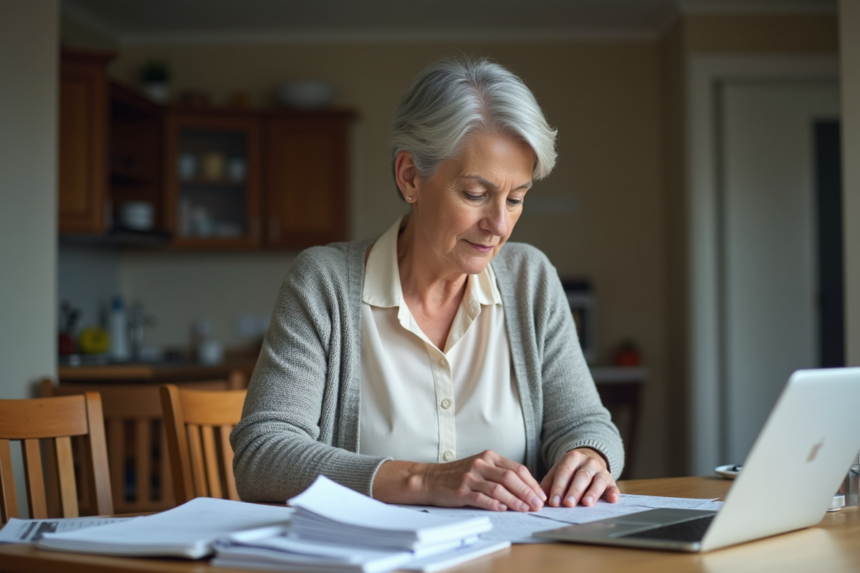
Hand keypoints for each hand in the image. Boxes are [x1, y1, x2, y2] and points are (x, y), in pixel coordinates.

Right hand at [422, 450, 546, 511]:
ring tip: (525, 510)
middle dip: (527, 492)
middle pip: (510, 478)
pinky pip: (481, 498)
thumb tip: (526, 490)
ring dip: (514, 501)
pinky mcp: (461, 491)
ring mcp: (470, 477)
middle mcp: (481, 464)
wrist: (431, 479)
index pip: (517, 469)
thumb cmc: (459, 475)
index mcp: (489, 457)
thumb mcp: (481, 467)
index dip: (532, 483)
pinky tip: (504, 510)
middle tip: (537, 505)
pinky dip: (494, 504)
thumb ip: (500, 474)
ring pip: (498, 489)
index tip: (541, 495)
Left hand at [540, 448, 618, 507]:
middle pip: (581, 477)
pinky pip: (613, 486)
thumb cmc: (569, 471)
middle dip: (574, 491)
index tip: (554, 502)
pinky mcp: (611, 480)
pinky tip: (613, 500)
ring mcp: (601, 471)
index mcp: (572, 458)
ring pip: (598, 481)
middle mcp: (588, 462)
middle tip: (568, 504)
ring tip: (586, 503)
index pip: (564, 473)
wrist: (588, 460)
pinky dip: (614, 493)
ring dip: (592, 493)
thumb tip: (539, 501)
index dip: (559, 488)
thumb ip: (548, 485)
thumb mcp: (557, 472)